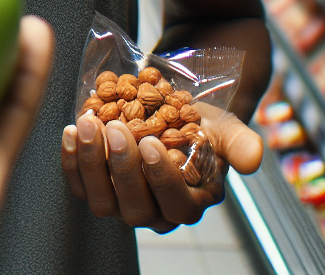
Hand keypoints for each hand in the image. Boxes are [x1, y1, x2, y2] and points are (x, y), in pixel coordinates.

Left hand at [60, 101, 262, 231]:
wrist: (170, 112)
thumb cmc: (200, 126)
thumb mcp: (224, 129)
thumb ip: (240, 143)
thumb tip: (252, 159)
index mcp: (189, 203)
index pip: (176, 206)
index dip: (161, 178)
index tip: (150, 142)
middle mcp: (154, 212)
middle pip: (135, 207)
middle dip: (122, 168)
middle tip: (116, 127)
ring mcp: (121, 203)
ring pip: (102, 200)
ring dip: (90, 162)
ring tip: (89, 124)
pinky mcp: (96, 188)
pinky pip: (79, 185)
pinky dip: (71, 161)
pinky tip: (71, 131)